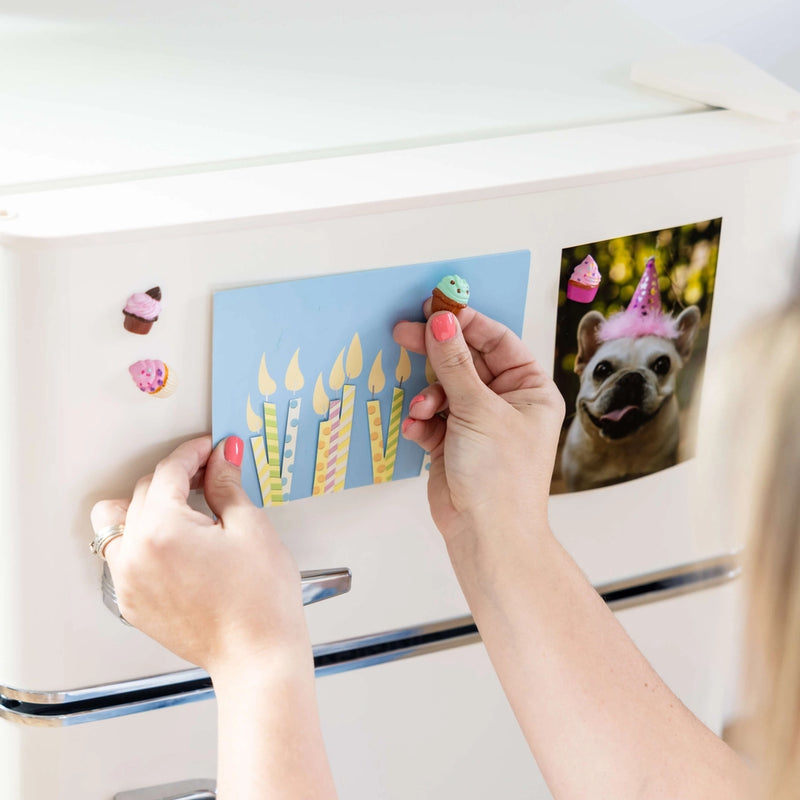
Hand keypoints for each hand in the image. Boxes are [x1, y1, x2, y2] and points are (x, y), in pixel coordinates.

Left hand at [90, 436, 309, 677]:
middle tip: (209, 475)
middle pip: (141, 492)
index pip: (168, 472)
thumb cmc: (260, 600)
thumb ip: (226, 485)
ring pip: (117, 524)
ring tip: (181, 509)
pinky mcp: (133, 603)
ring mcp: (129, 582)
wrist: (257, 654)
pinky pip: (122, 558)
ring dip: (144, 507)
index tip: (210, 448)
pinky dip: (141, 541)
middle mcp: (135, 555)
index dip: (193, 453)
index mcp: (162, 530)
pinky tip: (175, 543)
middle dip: (175, 478)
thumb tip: (221, 458)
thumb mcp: (250, 527)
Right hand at [393, 303, 563, 546]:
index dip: (465, 323)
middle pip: (466, 362)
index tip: (434, 308)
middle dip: (437, 353)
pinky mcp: (454, 443)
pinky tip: (419, 430)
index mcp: (530, 389)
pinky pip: (433, 417)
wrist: (486, 535)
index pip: (497, 341)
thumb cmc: (500, 475)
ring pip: (444, 389)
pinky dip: (423, 420)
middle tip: (404, 333)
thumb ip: (455, 363)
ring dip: (428, 395)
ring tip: (423, 409)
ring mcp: (478, 423)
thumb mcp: (478, 409)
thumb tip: (441, 321)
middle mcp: (507, 403)